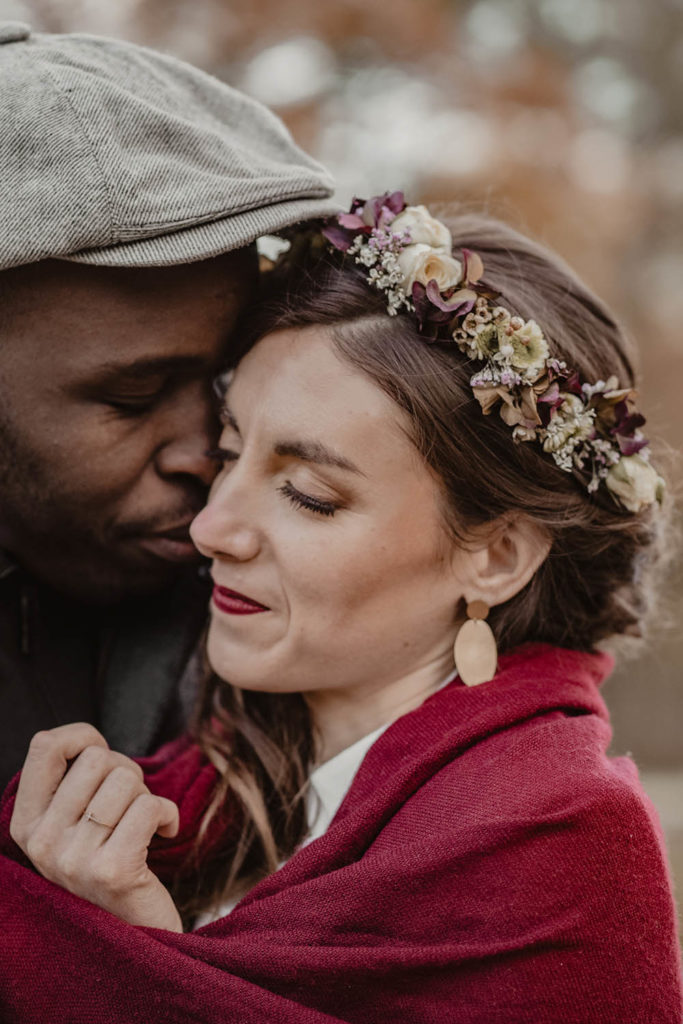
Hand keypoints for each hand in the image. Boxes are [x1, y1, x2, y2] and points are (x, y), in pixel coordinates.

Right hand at [9, 723, 181, 931]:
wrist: (134, 937)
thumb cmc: (109, 864)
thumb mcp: (72, 827)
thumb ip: (71, 786)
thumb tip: (89, 740)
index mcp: (26, 824)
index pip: (44, 746)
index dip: (83, 736)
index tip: (103, 757)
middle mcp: (42, 842)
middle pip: (98, 758)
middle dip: (126, 773)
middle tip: (129, 807)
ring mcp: (74, 859)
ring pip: (127, 780)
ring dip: (146, 796)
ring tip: (141, 826)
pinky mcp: (113, 871)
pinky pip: (150, 806)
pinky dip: (169, 814)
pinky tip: (164, 834)